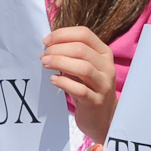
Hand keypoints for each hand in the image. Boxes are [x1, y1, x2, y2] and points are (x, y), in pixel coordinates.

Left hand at [43, 26, 118, 141]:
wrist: (102, 117)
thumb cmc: (88, 87)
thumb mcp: (83, 67)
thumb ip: (71, 54)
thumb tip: (48, 44)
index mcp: (104, 53)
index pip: (84, 34)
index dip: (62, 35)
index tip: (46, 42)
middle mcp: (107, 67)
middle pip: (81, 50)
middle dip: (58, 49)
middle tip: (43, 56)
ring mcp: (104, 85)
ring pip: (83, 68)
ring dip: (60, 63)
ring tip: (45, 64)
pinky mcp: (96, 102)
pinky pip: (80, 90)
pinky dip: (64, 83)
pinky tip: (53, 80)